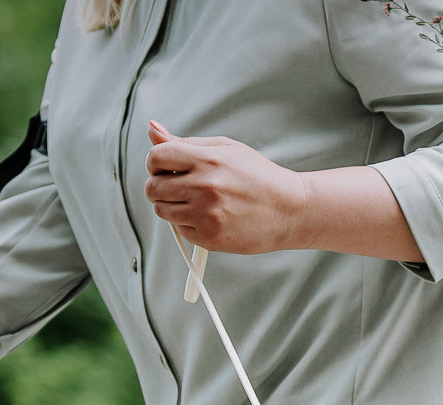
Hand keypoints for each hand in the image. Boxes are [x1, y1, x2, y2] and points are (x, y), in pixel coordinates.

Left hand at [144, 121, 306, 255]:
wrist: (290, 210)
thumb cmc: (258, 176)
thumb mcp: (225, 149)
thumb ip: (185, 143)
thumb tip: (152, 129)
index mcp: (207, 159)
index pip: (156, 156)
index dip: (155, 162)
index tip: (165, 168)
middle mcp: (204, 187)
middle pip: (153, 187)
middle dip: (160, 187)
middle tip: (180, 188)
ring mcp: (206, 214)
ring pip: (162, 211)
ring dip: (171, 207)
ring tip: (196, 203)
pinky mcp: (210, 237)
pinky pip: (179, 230)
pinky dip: (188, 224)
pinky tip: (209, 217)